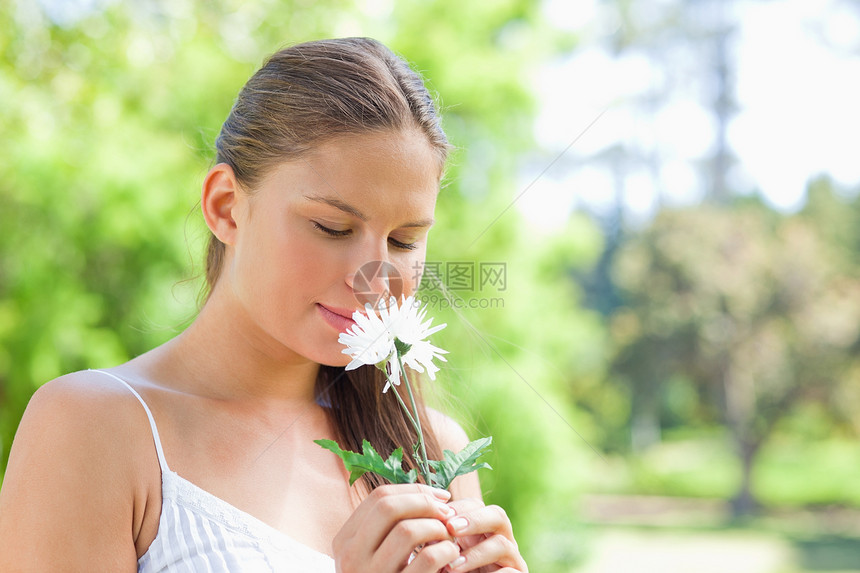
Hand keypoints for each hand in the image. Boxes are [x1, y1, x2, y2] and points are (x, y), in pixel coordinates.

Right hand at [333, 483, 461, 572]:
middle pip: (389, 507)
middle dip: (425, 503)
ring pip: (409, 530)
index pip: (379, 497)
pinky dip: (447, 551)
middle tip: (448, 513)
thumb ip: (391, 526)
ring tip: (449, 539)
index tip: (441, 497)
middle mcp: (350, 558)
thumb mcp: (377, 554)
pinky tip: (453, 557)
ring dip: (438, 528)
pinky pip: (428, 559)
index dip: (415, 490)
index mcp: (344, 541)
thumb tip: (433, 495)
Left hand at [442, 498, 527, 572]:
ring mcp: (511, 560)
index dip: (458, 507)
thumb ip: (438, 539)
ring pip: (504, 544)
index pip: (475, 505)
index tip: (438, 516)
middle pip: (497, 516)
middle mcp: (500, 540)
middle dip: (473, 520)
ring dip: (475, 554)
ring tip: (451, 566)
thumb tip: (420, 523)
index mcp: (481, 529)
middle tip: (451, 528)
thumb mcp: (443, 555)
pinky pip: (510, 572)